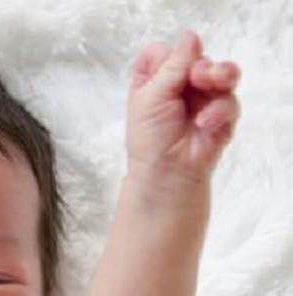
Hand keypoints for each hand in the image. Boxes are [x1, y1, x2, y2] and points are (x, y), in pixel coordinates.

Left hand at [126, 31, 240, 183]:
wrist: (166, 173)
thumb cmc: (149, 137)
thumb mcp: (150, 97)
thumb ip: (172, 66)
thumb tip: (191, 37)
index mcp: (155, 81)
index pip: (164, 52)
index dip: (167, 56)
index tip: (162, 70)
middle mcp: (180, 86)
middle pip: (198, 58)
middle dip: (199, 65)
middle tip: (196, 77)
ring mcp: (204, 99)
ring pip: (223, 72)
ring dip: (220, 74)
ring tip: (211, 83)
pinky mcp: (223, 115)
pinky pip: (231, 100)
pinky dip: (219, 110)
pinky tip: (204, 122)